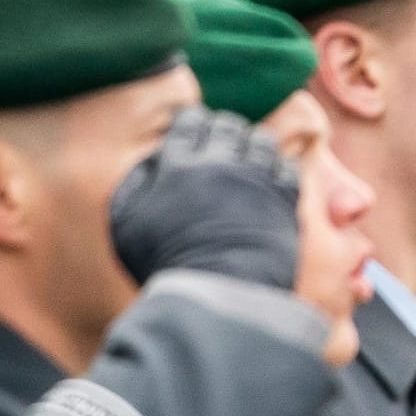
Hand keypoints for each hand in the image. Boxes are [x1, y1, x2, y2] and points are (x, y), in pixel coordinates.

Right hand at [109, 106, 300, 288]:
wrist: (223, 292)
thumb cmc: (168, 265)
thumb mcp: (128, 227)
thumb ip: (134, 186)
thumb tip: (151, 160)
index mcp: (177, 166)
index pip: (188, 124)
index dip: (192, 122)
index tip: (195, 129)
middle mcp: (219, 163)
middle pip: (227, 126)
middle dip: (225, 129)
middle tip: (224, 142)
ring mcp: (256, 179)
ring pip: (261, 140)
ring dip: (255, 144)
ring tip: (250, 157)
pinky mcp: (285, 198)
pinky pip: (288, 167)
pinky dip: (280, 168)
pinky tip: (273, 178)